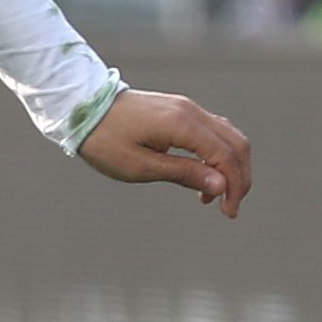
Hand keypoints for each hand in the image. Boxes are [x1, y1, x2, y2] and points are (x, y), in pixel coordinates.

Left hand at [76, 88, 253, 217]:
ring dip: (230, 167)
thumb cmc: (104, 140)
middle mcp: (191, 111)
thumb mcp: (139, 166)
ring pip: (228, 137)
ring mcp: (187, 108)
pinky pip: (212, 133)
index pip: (226, 155)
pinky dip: (217, 155)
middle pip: (236, 144)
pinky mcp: (180, 111)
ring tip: (213, 196)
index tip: (228, 212)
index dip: (234, 186)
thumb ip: (183, 174)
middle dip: (240, 178)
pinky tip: (203, 177)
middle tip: (228, 207)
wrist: (81, 108)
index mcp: (182, 124)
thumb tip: (220, 186)